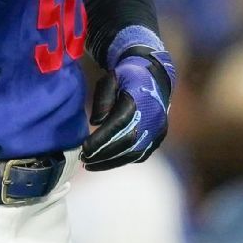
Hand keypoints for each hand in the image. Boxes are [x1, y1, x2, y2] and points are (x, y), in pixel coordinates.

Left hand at [81, 45, 176, 170]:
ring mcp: (157, 130)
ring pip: (134, 153)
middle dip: (104, 154)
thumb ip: (102, 99)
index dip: (101, 139)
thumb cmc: (127, 78)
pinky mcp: (158, 138)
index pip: (118, 125)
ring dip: (111, 162)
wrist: (153, 78)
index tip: (84, 149)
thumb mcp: (110, 79)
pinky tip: (107, 162)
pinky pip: (140, 155)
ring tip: (91, 165)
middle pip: (126, 143)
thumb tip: (97, 122)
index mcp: (139, 101)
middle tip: (84, 160)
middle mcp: (151, 118)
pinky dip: (122, 160)